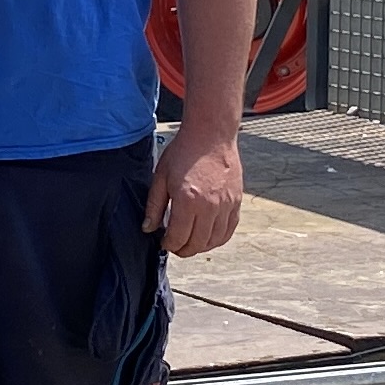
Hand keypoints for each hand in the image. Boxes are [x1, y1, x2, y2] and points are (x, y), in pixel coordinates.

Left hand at [144, 130, 241, 257]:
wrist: (210, 135)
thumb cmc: (184, 152)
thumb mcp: (161, 177)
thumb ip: (154, 205)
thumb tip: (148, 228)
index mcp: (188, 200)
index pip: (178, 237)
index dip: (169, 244)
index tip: (164, 242)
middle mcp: (209, 206)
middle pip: (197, 244)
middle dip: (183, 250)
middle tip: (176, 246)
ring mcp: (226, 205)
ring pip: (215, 240)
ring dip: (201, 247)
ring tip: (191, 242)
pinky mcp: (236, 202)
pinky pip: (229, 230)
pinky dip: (218, 239)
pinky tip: (208, 236)